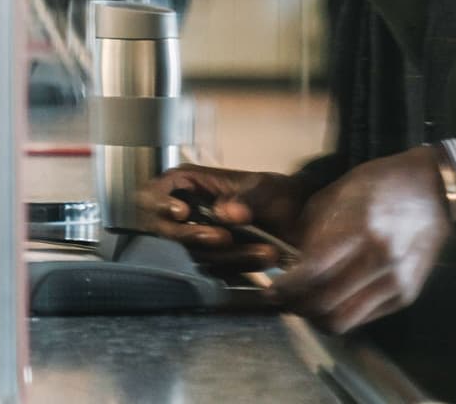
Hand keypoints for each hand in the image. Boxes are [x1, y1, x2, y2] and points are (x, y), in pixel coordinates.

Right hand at [136, 164, 307, 272]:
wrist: (303, 223)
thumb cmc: (279, 194)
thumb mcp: (266, 188)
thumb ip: (246, 198)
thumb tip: (223, 213)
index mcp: (187, 184)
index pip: (152, 193)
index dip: (159, 204)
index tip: (181, 212)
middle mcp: (184, 212)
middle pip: (163, 230)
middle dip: (192, 237)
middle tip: (224, 238)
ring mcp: (195, 239)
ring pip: (189, 254)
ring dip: (226, 256)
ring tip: (265, 251)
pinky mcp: (210, 261)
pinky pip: (211, 270)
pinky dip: (237, 269)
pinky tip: (261, 260)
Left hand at [271, 147, 450, 333]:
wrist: (433, 190)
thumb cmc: (376, 186)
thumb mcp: (334, 197)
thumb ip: (308, 230)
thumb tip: (284, 260)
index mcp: (356, 229)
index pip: (311, 272)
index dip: (285, 287)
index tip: (270, 288)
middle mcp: (378, 260)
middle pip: (324, 303)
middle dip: (294, 306)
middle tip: (281, 300)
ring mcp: (395, 281)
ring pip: (344, 320)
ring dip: (316, 318)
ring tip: (304, 306)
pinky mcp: (407, 295)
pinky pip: (364, 318)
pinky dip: (342, 315)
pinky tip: (331, 303)